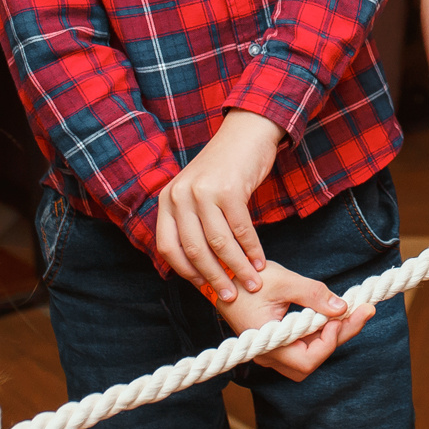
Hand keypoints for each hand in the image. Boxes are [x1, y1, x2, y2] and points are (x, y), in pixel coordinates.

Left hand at [154, 110, 282, 301]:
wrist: (247, 132)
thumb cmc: (224, 169)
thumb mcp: (196, 192)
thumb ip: (192, 223)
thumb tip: (198, 269)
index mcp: (167, 199)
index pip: (168, 248)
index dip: (186, 273)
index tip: (205, 288)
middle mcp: (180, 195)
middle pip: (194, 250)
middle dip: (214, 278)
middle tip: (230, 296)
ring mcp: (204, 191)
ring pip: (219, 243)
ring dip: (237, 268)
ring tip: (251, 283)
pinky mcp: (229, 189)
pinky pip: (241, 230)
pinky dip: (252, 250)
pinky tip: (261, 261)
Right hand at [211, 259, 374, 381]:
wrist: (222, 276)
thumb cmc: (245, 278)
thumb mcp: (282, 281)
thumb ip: (313, 294)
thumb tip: (342, 307)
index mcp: (266, 344)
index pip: (307, 361)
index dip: (330, 341)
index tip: (346, 313)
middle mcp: (269, 354)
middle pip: (312, 361)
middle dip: (340, 336)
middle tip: (364, 310)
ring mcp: (273, 350)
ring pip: (310, 355)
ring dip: (333, 335)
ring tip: (354, 311)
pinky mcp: (278, 342)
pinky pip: (304, 344)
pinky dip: (322, 330)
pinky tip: (335, 312)